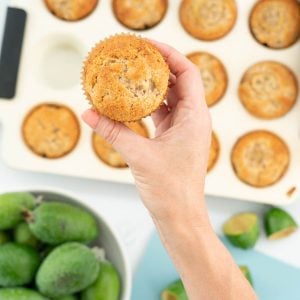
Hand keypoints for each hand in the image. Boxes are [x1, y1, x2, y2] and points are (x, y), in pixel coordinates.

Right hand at [82, 40, 211, 223]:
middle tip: (134, 58)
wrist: (180, 217)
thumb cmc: (171, 190)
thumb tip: (89, 113)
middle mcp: (193, 120)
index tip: (147, 45)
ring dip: (151, 88)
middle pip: (178, 82)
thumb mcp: (139, 156)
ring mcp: (184, 130)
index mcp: (195, 117)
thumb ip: (113, 132)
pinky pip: (162, 115)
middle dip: (157, 68)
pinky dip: (148, 107)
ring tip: (130, 76)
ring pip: (169, 99)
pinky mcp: (174, 140)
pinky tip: (131, 103)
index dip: (169, 54)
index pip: (187, 73)